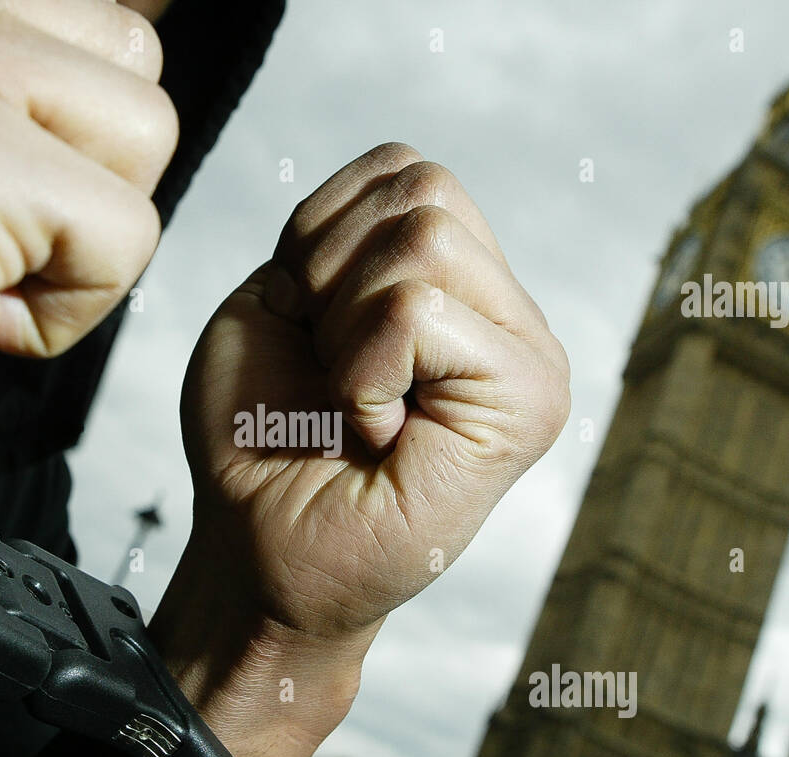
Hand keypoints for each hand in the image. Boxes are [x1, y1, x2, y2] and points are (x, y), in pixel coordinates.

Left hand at [153, 143, 570, 756]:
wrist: (257, 553)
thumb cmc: (261, 442)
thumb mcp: (280, 304)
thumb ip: (345, 231)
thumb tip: (406, 196)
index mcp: (460, 285)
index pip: (405, 171)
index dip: (321, 234)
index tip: (309, 329)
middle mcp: (509, 315)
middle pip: (423, 188)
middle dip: (332, 274)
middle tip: (331, 371)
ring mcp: (530, 358)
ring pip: (423, 241)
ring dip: (346, 326)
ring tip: (356, 402)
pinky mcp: (527, 403)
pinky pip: (415, 311)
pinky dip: (360, 370)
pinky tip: (374, 434)